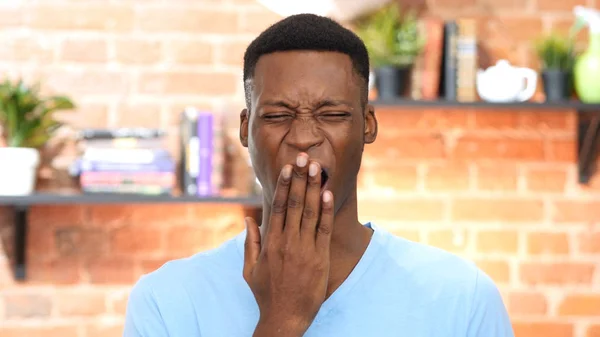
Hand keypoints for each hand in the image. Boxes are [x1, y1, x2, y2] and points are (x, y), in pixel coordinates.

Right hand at [244, 153, 334, 336]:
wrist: (285, 317)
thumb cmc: (266, 294)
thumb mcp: (250, 269)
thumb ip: (250, 243)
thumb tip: (249, 220)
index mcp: (270, 242)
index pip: (278, 206)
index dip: (284, 185)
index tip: (287, 167)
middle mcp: (287, 242)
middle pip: (295, 203)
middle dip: (299, 178)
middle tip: (304, 157)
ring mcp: (305, 249)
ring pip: (310, 212)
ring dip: (314, 187)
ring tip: (316, 167)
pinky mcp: (320, 258)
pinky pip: (324, 229)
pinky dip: (326, 210)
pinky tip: (327, 193)